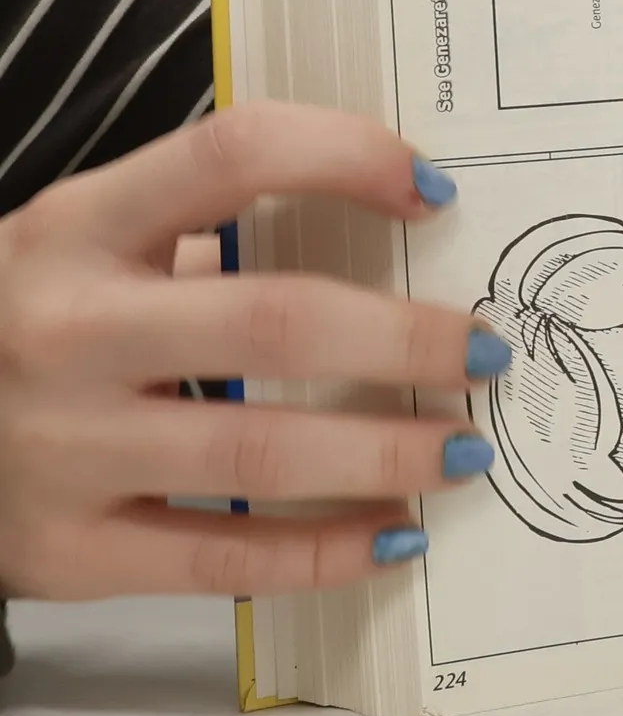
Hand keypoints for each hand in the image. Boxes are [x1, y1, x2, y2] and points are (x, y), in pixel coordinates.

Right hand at [0, 103, 509, 599]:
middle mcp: (67, 329)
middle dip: (406, 339)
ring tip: (466, 450)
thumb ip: (211, 231)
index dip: (348, 158)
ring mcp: (62, 447)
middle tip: (486, 353)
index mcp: (79, 225)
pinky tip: (397, 534)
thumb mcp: (91, 245)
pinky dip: (327, 552)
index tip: (438, 191)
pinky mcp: (68, 551)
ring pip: (260, 454)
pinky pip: (224, 560)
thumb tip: (399, 231)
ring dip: (385, 452)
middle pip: (275, 322)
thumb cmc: (37, 321)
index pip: (233, 155)